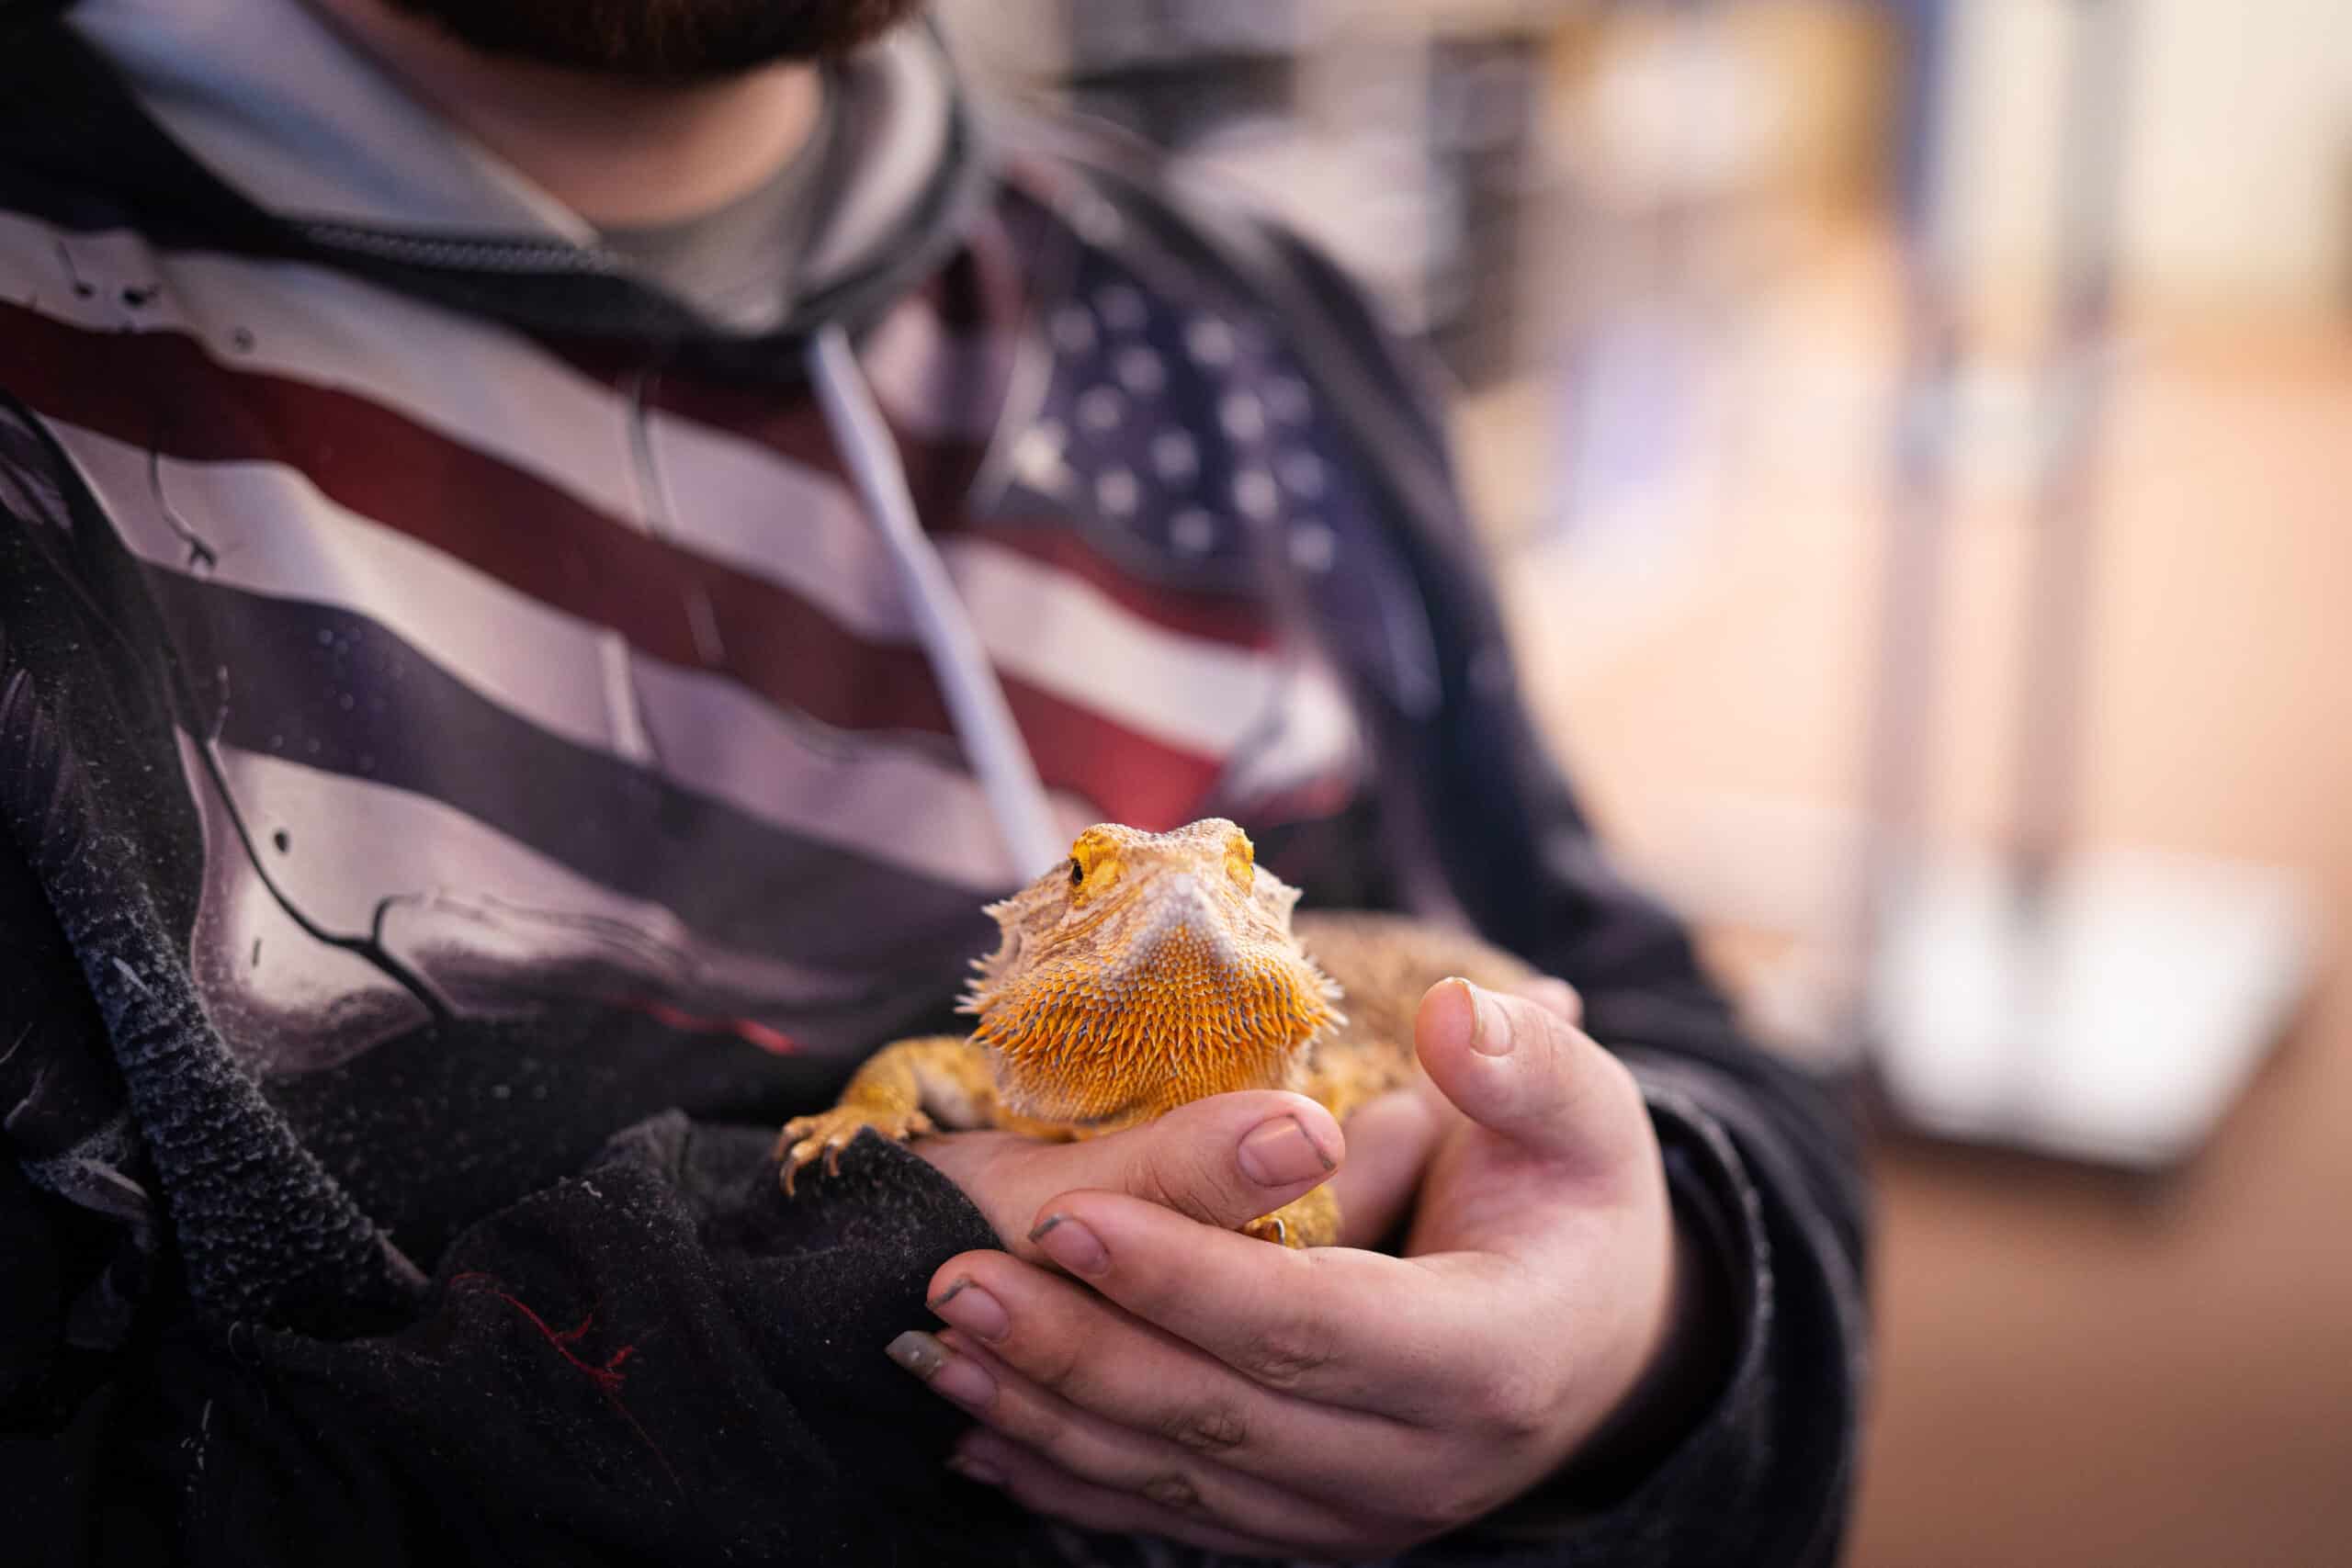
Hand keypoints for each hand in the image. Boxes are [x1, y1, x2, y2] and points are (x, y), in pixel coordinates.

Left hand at [887, 977, 1706, 1557]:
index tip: (1067, 1214)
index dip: (1187, 1278)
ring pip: (1186, 1482)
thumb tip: (1460, 1016)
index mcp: (1492, 1358)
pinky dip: (1075, 1480)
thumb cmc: (1575, 1202)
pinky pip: (1180, 1517)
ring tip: (937, 1346)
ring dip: (1051, 1419)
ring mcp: (1363, 1517)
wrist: (1604, 1341)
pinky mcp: (1310, 1531)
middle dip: (1080, 1350)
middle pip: (1227, 1416)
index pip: (1316, 1325)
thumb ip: (1524, 1062)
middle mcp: (1424, 1466)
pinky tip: (979, 1436)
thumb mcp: (1585, 1113)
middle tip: (956, 1280)